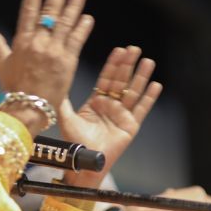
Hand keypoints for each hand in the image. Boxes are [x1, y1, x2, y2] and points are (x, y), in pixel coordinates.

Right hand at [0, 0, 93, 134]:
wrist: (28, 109)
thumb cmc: (14, 89)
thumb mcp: (2, 65)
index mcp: (22, 42)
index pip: (28, 10)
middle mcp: (38, 43)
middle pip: (49, 13)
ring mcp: (54, 51)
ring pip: (66, 23)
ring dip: (73, 6)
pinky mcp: (68, 61)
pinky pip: (77, 39)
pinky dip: (82, 27)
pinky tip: (87, 17)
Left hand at [59, 45, 161, 187]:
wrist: (85, 162)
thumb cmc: (75, 143)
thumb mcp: (66, 118)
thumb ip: (63, 101)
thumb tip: (55, 82)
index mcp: (95, 103)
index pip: (106, 79)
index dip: (112, 64)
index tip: (119, 50)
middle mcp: (110, 107)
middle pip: (121, 81)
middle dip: (127, 65)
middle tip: (134, 49)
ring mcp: (121, 115)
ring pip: (133, 92)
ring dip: (141, 76)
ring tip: (148, 61)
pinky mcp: (131, 126)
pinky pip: (142, 109)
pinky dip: (149, 97)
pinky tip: (156, 84)